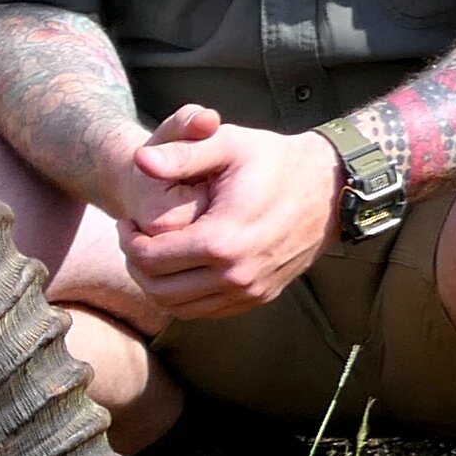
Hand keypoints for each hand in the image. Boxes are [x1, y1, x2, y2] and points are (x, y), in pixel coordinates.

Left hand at [112, 105, 340, 319]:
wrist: (328, 187)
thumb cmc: (274, 160)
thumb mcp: (228, 144)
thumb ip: (181, 152)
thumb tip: (140, 160)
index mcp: (221, 240)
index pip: (148, 258)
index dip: (128, 240)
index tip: (127, 221)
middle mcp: (235, 275)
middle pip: (157, 289)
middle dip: (136, 264)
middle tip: (134, 238)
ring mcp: (249, 291)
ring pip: (178, 307)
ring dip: (156, 284)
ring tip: (153, 252)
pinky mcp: (259, 298)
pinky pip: (205, 311)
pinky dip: (183, 295)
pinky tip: (181, 265)